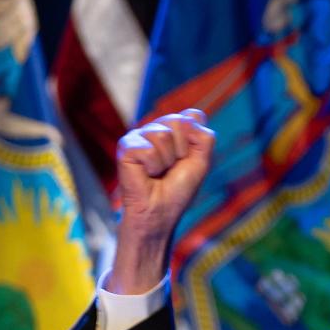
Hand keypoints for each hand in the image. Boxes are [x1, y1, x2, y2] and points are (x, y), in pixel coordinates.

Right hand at [110, 109, 214, 294]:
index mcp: (174, 131)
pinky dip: (152, 166)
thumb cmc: (178, 191)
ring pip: (163, 135)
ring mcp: (139, 136)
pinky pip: (148, 149)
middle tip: (172, 168)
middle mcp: (156, 129)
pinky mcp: (125, 146)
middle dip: (182, 150)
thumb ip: (204, 139)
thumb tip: (192, 115)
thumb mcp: (200, 164)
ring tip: (158, 173)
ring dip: (167, 161)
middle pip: (178, 121)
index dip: (195, 141)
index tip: (188, 160)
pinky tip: (146, 175)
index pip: (192, 116)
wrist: (159, 213)